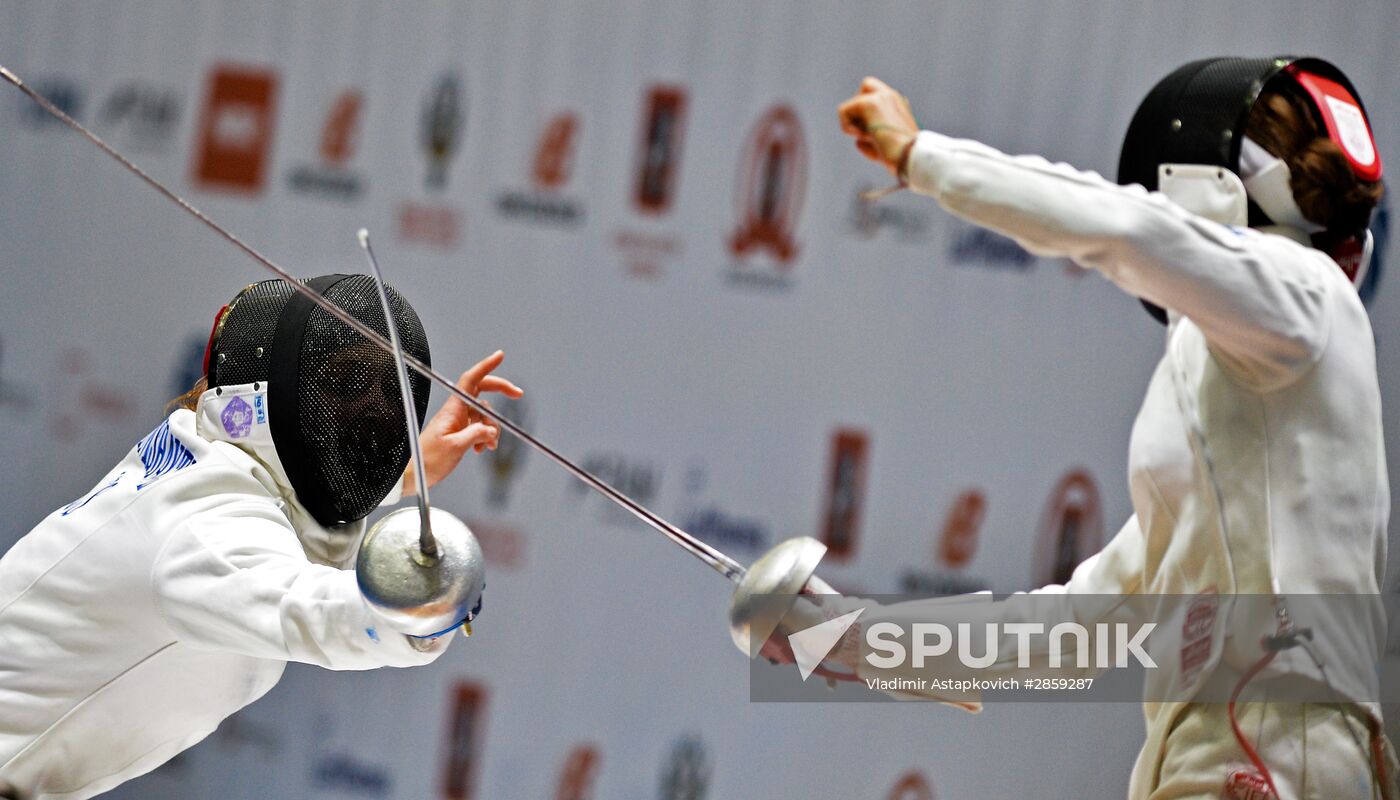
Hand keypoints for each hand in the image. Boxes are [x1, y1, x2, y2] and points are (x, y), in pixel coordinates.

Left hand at [402, 350, 523, 496]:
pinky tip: (482, 449)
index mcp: (453, 410)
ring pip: (484, 415)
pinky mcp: (459, 432)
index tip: (500, 356)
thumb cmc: (427, 461)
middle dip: (500, 391)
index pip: (471, 380)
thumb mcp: (454, 448)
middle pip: (482, 391)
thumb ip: (475, 435)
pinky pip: (479, 427)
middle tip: (517, 395)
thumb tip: (491, 429)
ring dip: (492, 428)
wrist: (413, 474)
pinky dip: (485, 436)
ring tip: (488, 445)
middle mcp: (456, 411)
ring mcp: (458, 421)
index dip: (486, 366)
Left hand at [837, 77, 918, 176]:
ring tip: (869, 137)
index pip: (876, 93)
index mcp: (897, 103)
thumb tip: (857, 142)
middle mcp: (890, 96)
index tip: (874, 131)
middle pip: (865, 86)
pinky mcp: (868, 103)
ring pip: (853, 102)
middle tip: (867, 129)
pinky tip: (864, 137)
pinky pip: (843, 111)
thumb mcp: (887, 146)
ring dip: (854, 124)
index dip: (868, 110)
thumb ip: (872, 139)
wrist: (911, 157)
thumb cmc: (901, 158)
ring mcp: (880, 97)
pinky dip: (847, 127)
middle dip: (860, 108)